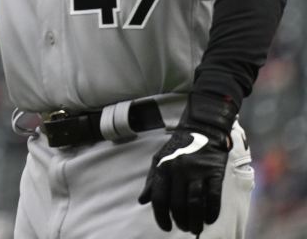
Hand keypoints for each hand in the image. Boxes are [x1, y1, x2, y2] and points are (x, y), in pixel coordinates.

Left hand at [137, 93, 236, 234]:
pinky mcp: (215, 172)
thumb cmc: (178, 147)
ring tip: (194, 229)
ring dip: (195, 220)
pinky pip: (213, 195)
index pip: (159, 199)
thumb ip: (152, 181)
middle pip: (178, 204)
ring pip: (195, 202)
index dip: (161, 217)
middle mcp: (178, 170)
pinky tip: (209, 219)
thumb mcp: (159, 160)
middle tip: (183, 228)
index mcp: (163, 168)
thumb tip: (142, 200)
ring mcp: (197, 171)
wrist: (202, 129)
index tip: (165, 227)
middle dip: (179, 220)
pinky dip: (211, 210)